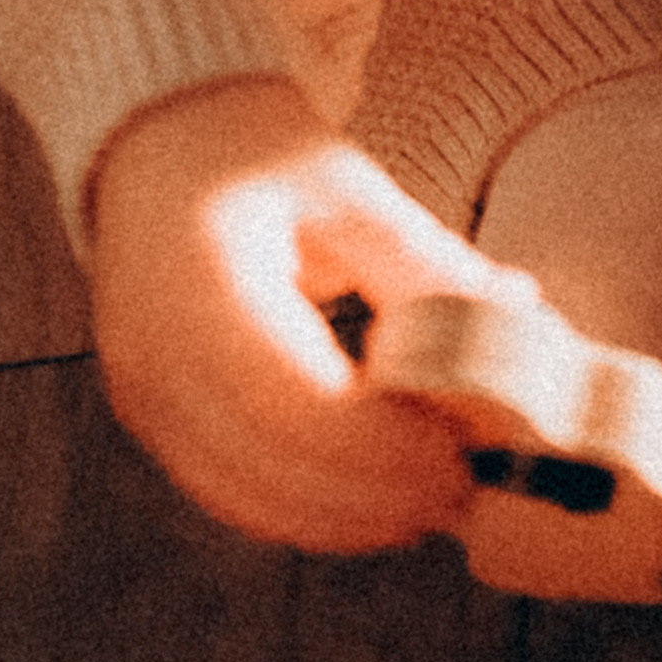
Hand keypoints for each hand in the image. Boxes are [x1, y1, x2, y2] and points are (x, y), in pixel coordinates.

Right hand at [87, 74, 542, 553]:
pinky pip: (226, 492)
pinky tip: (364, 498)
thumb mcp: (347, 191)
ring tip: (425, 500)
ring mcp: (142, 393)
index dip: (381, 449)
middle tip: (458, 490)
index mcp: (205, 280)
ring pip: (249, 497)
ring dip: (343, 516)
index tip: (457, 459)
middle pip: (273, 463)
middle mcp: (156, 351)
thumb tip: (518, 320)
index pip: (296, 400)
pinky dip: (300, 509)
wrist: (157, 145)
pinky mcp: (147, 420)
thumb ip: (424, 266)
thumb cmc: (257, 156)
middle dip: (374, 495)